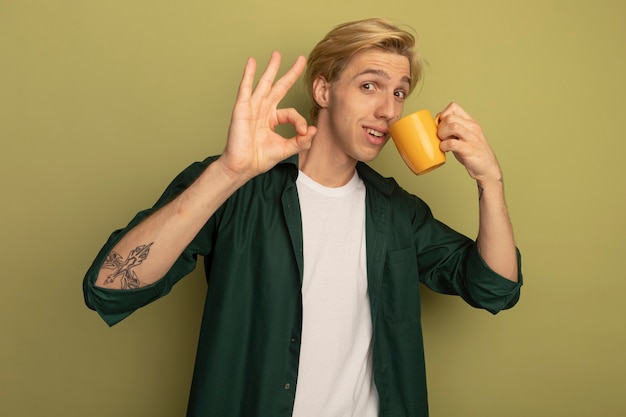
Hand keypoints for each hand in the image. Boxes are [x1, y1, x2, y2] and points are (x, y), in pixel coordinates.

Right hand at [219, 52, 316, 179]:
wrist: (243, 166)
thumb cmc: (259, 159)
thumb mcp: (285, 149)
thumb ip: (300, 141)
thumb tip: (314, 130)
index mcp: (272, 119)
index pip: (290, 112)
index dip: (299, 121)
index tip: (303, 132)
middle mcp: (263, 110)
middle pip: (279, 87)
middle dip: (290, 73)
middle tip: (301, 59)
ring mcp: (252, 107)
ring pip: (264, 84)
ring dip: (271, 68)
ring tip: (277, 54)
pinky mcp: (242, 108)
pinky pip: (246, 88)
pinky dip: (248, 74)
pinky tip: (252, 62)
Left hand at [436, 102, 501, 183]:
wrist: (487, 168)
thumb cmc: (473, 153)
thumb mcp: (465, 136)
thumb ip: (454, 129)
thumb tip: (435, 124)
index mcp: (470, 122)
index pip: (453, 107)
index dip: (442, 114)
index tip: (440, 125)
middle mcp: (472, 128)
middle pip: (450, 117)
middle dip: (440, 126)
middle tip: (441, 137)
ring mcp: (472, 138)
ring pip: (452, 126)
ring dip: (442, 134)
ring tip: (443, 141)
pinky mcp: (469, 150)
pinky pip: (452, 143)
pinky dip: (444, 146)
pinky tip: (445, 150)